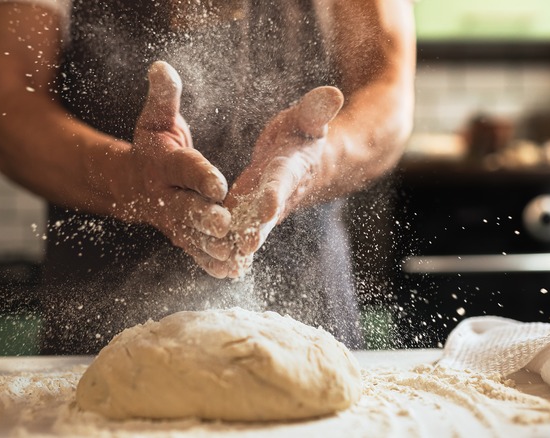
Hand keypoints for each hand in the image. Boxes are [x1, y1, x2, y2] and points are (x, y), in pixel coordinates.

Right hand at [110, 61, 232, 277]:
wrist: (131, 183)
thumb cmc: (152, 145)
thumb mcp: (156, 118)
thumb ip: (164, 97)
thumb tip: (161, 66)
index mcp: (164, 164)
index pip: (184, 168)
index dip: (200, 175)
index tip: (219, 183)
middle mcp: (166, 195)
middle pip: (186, 208)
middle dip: (205, 217)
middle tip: (226, 224)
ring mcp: (172, 220)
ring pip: (192, 235)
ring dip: (211, 247)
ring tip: (234, 254)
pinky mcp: (180, 236)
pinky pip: (194, 251)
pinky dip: (210, 262)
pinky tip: (230, 272)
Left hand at [222, 86, 344, 277]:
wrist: (308, 162)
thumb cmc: (303, 134)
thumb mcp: (308, 119)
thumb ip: (316, 110)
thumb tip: (334, 93)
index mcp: (291, 168)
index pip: (282, 181)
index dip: (275, 194)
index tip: (266, 207)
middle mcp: (279, 193)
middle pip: (267, 214)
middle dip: (257, 230)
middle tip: (244, 247)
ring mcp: (264, 207)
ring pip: (251, 228)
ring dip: (239, 245)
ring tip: (224, 262)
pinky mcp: (250, 214)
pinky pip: (240, 231)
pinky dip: (231, 247)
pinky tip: (216, 264)